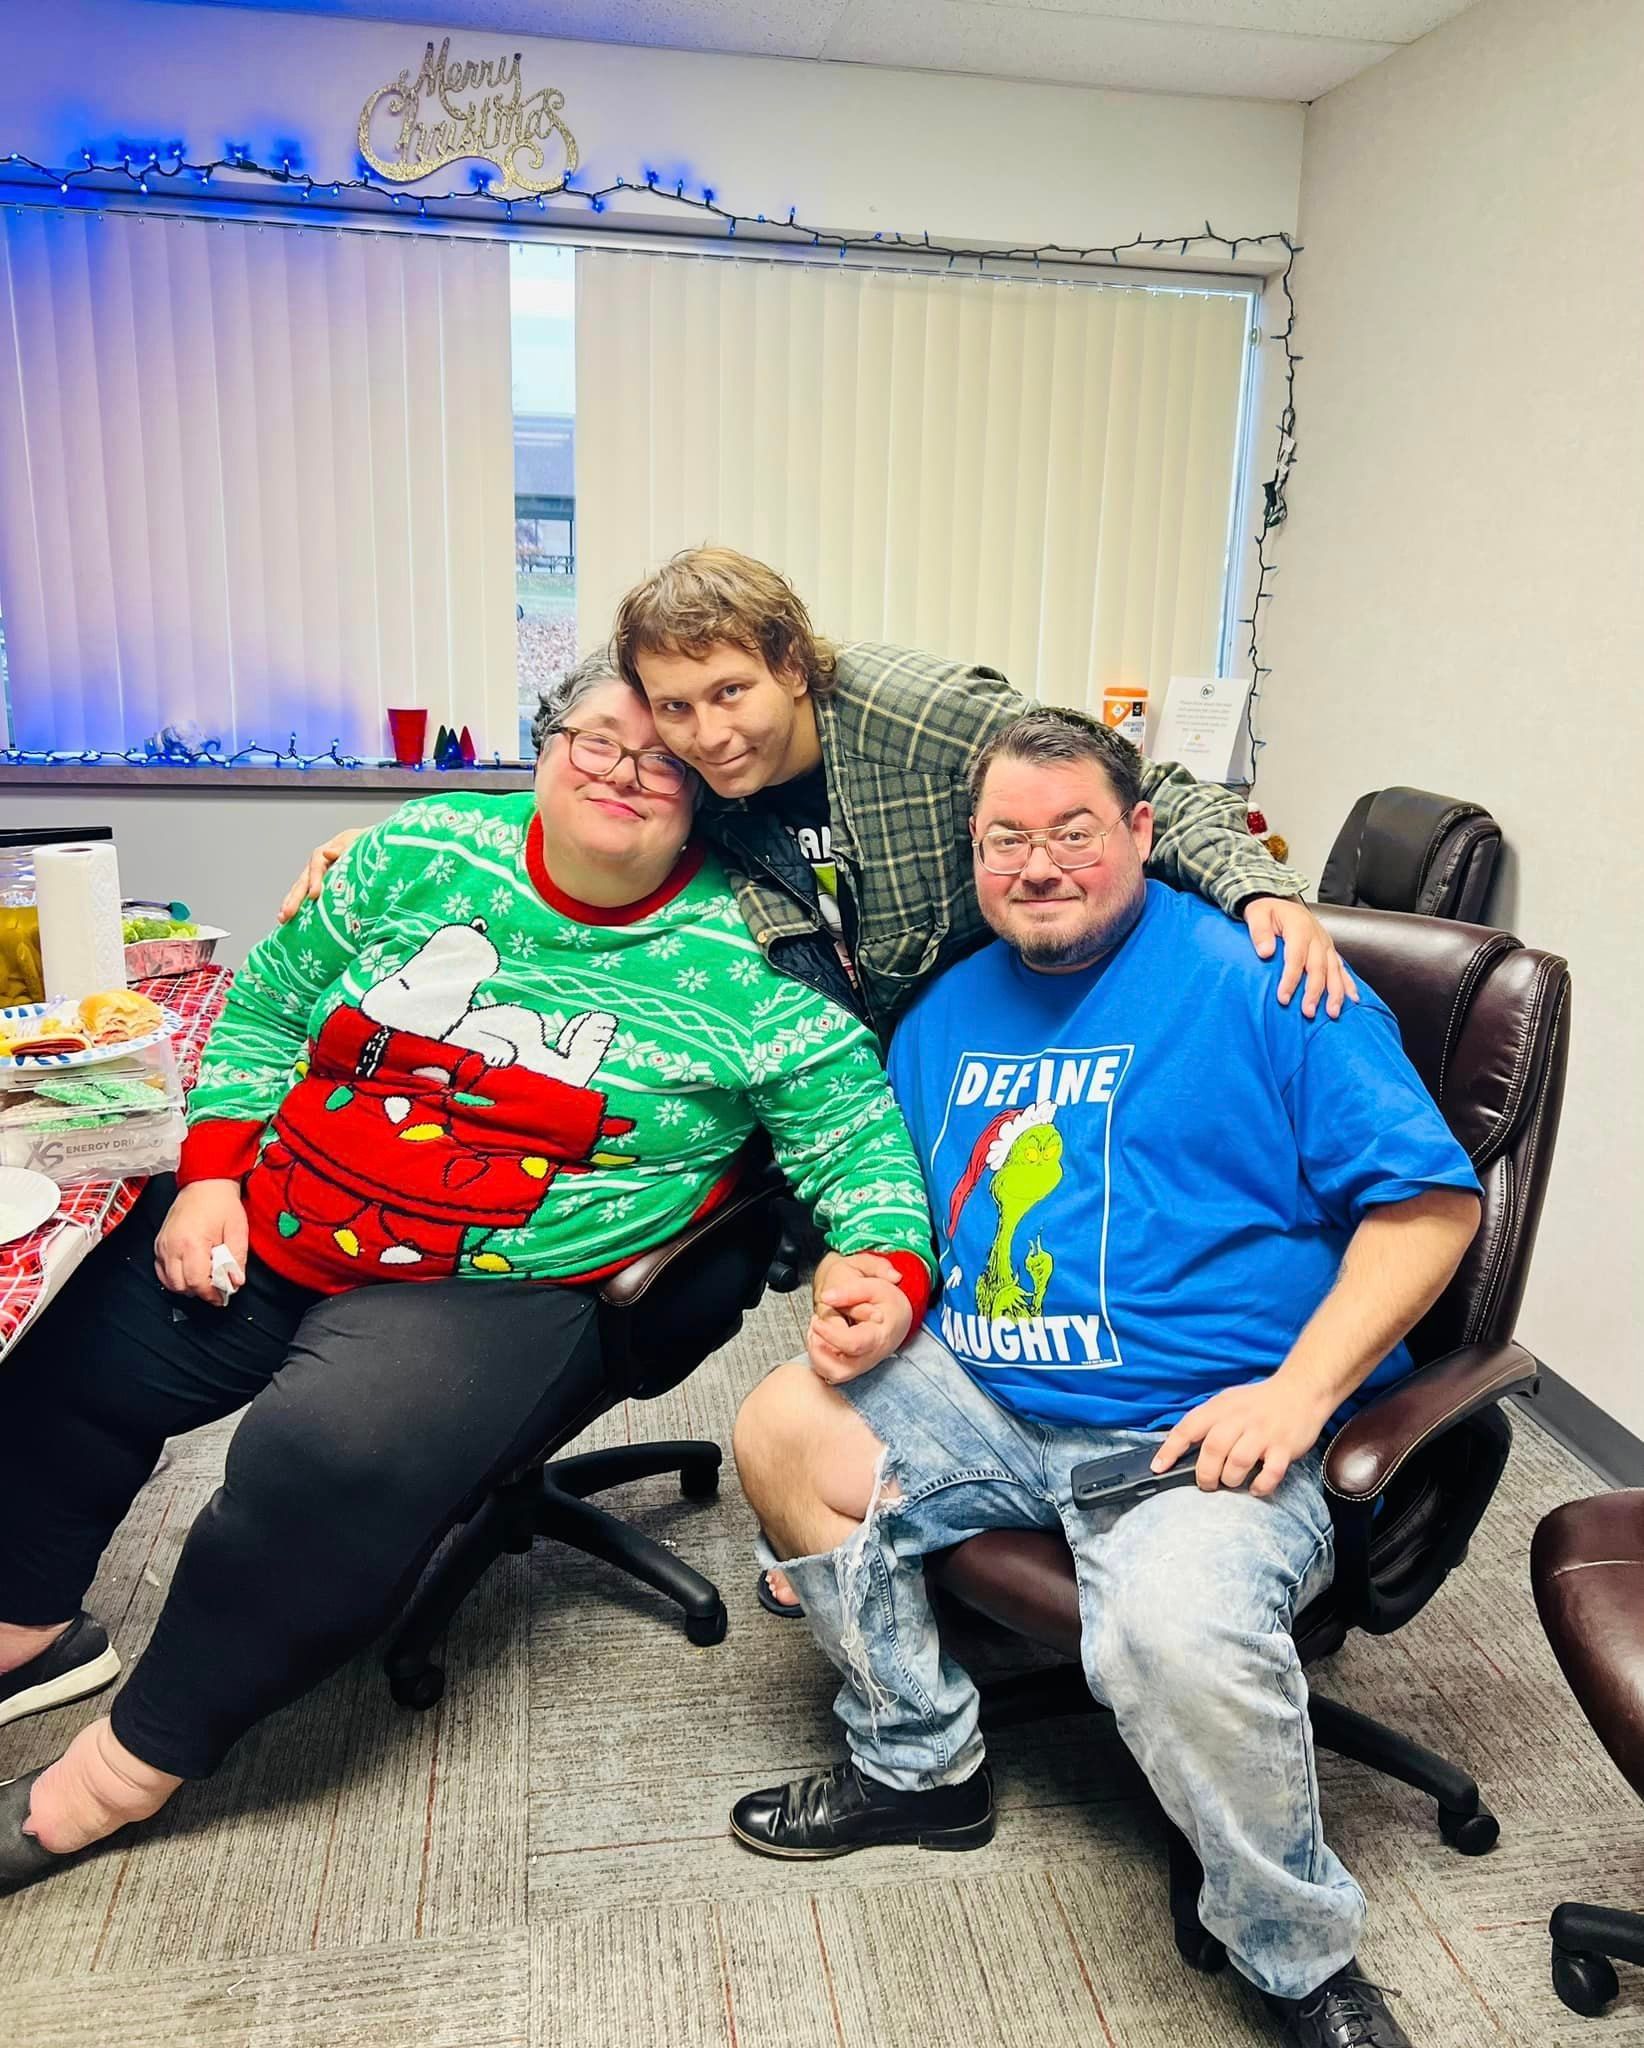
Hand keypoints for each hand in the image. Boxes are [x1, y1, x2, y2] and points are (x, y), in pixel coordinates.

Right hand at [154, 1180, 248, 1304]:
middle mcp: (172, 1246)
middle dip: (200, 1292)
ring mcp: (162, 1245)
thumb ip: (237, 1259)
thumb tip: (236, 1281)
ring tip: (205, 1279)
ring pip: (169, 1281)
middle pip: (181, 1286)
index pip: (197, 1282)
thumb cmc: (221, 1203)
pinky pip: (162, 1270)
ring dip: (187, 1286)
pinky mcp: (159, 1243)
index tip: (222, 1296)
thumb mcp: (237, 1230)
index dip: (210, 1294)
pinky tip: (191, 1271)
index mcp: (192, 1243)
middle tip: (216, 1289)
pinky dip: (175, 1277)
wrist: (205, 1183)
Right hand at [277, 829, 364, 923]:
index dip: (315, 879)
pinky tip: (290, 921)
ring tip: (283, 918)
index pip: (316, 865)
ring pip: (300, 890)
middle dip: (295, 898)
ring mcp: (315, 877)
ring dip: (290, 904)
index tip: (314, 894)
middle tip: (288, 913)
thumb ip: (343, 847)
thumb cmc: (364, 845)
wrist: (369, 849)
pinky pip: (305, 897)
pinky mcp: (318, 887)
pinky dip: (297, 907)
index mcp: (325, 853)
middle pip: (303, 881)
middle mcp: (316, 865)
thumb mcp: (355, 842)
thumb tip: (327, 853)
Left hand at [807, 1251, 911, 1385]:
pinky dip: (819, 1358)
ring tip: (816, 1329)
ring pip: (832, 1375)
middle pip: (839, 1371)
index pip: (853, 1344)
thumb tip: (826, 1297)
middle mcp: (870, 1357)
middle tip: (816, 1324)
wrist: (897, 1316)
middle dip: (818, 1351)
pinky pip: (830, 1373)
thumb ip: (851, 1290)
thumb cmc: (887, 1302)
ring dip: (816, 1355)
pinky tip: (819, 1336)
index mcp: (878, 1337)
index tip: (817, 1321)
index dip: (830, 1334)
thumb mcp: (874, 1287)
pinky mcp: (852, 1366)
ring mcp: (861, 1365)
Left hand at [1150, 1376, 1333, 1497]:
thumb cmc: (1259, 1402)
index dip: (1170, 1450)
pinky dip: (1260, 1485)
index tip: (1158, 1468)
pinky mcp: (1284, 1447)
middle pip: (1213, 1449)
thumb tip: (1181, 1447)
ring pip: (1238, 1462)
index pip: (1188, 1427)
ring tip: (1231, 1482)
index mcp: (1221, 1407)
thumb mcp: (1228, 1402)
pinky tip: (1256, 1487)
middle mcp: (1241, 1419)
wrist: (1301, 1390)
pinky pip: (1270, 1472)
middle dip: (1204, 1474)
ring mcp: (1263, 1433)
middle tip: (1206, 1483)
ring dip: (1230, 1479)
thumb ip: (1208, 1421)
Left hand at [1243, 897, 1359, 1019]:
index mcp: (1299, 928)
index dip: (1291, 979)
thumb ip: (1260, 932)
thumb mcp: (1257, 915)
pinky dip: (1348, 984)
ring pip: (1334, 970)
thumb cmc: (1268, 912)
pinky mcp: (1330, 950)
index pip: (1296, 957)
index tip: (1284, 998)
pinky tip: (1353, 999)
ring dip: (1335, 993)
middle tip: (1308, 1012)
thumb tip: (1265, 952)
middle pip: (1318, 968)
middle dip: (1314, 992)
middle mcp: (1317, 937)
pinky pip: (1342, 968)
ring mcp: (1326, 945)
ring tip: (1332, 1013)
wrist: (1281, 902)